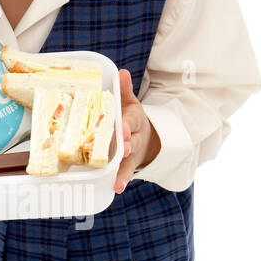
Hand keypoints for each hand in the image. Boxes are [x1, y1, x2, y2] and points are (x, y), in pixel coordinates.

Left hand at [114, 69, 160, 194]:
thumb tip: (121, 72)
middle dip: (127, 146)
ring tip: (117, 180)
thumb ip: (124, 90)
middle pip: (132, 143)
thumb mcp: (129, 102)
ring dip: (123, 169)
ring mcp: (132, 153)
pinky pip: (125, 173)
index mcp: (133, 119)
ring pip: (128, 161)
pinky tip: (117, 188)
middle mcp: (135, 137)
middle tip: (122, 149)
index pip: (131, 121)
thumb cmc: (129, 117)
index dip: (127, 126)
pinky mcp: (127, 165)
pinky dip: (121, 180)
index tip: (123, 130)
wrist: (144, 135)